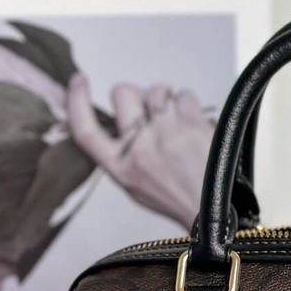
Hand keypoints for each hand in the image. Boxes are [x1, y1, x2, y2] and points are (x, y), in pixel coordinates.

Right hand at [66, 73, 211, 227]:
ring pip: (156, 90)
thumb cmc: (175, 196)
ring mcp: (167, 134)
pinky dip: (188, 105)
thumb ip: (120, 154)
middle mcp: (140, 149)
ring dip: (165, 101)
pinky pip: (184, 95)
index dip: (77, 101)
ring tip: (176, 123)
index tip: (79, 81)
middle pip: (124, 94)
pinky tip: (192, 124)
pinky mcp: (192, 126)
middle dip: (136, 96)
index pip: (85, 130)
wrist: (213, 209)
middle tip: (150, 113)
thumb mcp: (134, 185)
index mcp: (120, 168)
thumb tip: (114, 121)